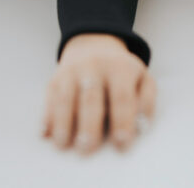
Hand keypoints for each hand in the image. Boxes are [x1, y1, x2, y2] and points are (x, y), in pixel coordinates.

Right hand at [41, 33, 155, 153]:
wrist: (94, 45)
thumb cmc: (122, 72)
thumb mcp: (142, 78)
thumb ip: (147, 101)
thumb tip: (141, 127)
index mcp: (120, 68)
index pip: (121, 97)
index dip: (122, 122)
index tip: (121, 144)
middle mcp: (94, 67)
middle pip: (91, 99)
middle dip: (89, 126)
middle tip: (88, 148)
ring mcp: (72, 72)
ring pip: (66, 98)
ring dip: (63, 123)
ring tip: (63, 144)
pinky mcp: (55, 79)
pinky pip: (50, 99)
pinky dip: (47, 117)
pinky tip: (46, 134)